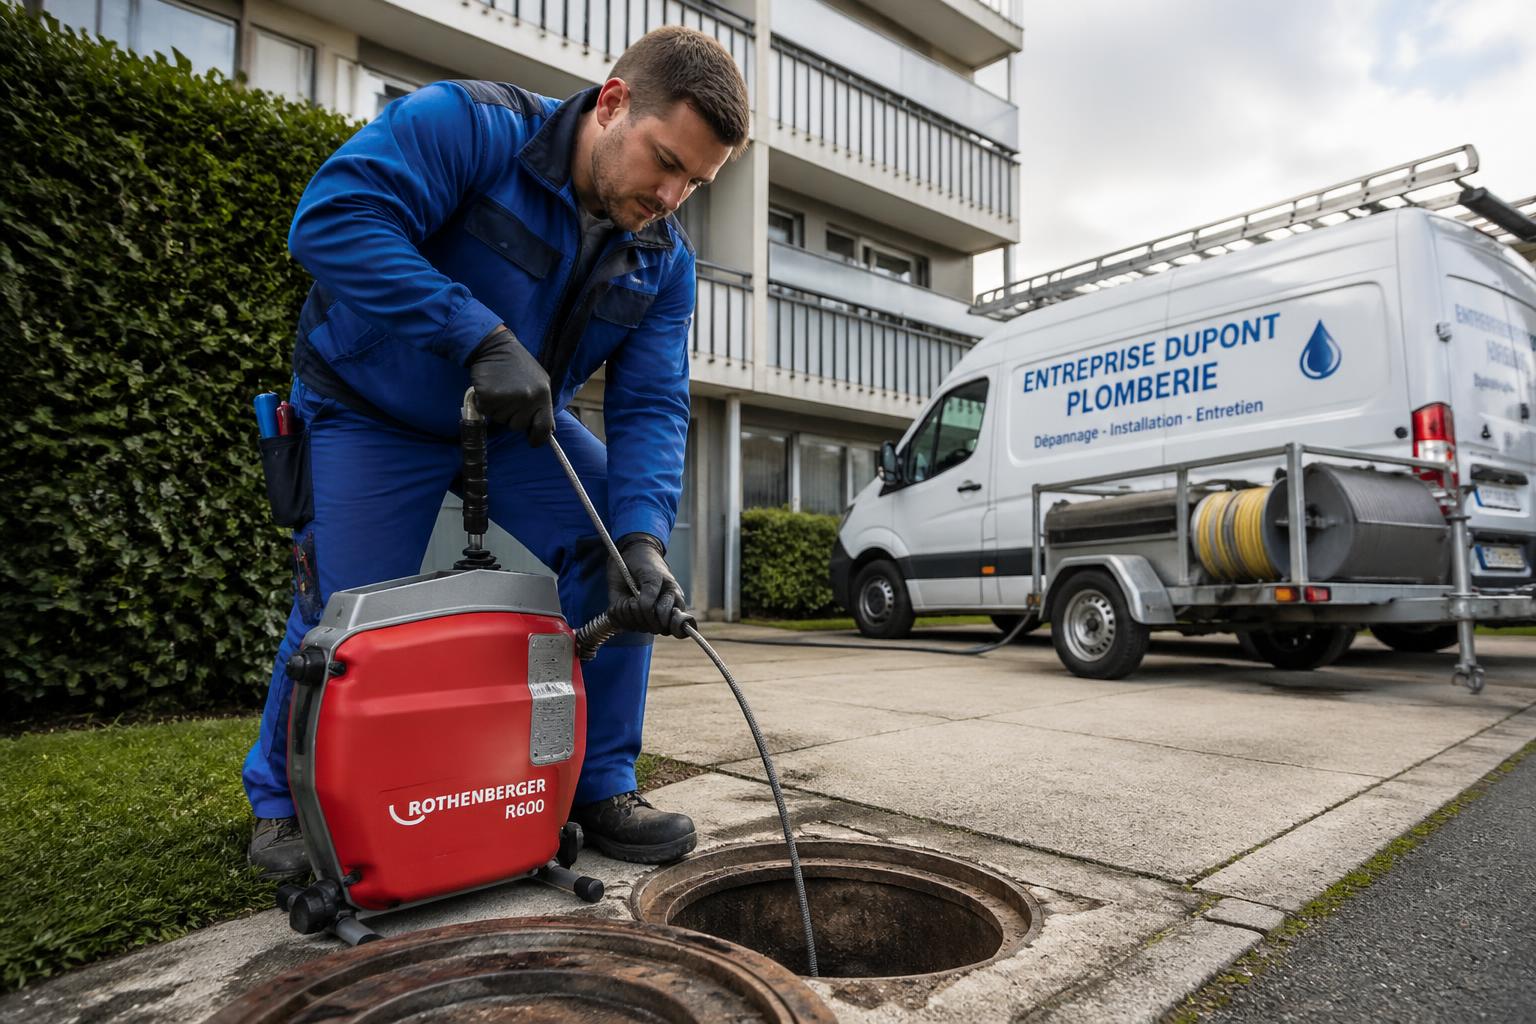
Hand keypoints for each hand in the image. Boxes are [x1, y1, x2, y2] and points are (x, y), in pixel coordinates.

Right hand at [467, 326, 553, 444]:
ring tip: (501, 389)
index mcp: (543, 394)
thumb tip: (548, 430)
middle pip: (518, 426)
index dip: (538, 438)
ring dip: (498, 409)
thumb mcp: (540, 381)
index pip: (544, 426)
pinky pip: (486, 412)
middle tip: (510, 396)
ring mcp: (509, 398)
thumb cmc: (517, 365)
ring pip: (501, 420)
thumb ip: (543, 405)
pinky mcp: (490, 397)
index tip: (533, 442)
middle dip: (513, 416)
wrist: (495, 347)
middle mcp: (528, 398)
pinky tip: (489, 389)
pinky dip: (485, 404)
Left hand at [607, 533, 694, 638]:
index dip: (665, 622)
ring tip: (629, 596)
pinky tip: (621, 601)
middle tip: (637, 598)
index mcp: (672, 602)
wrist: (628, 554)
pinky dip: (618, 613)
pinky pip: (622, 624)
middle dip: (643, 615)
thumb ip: (651, 593)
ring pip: (637, 627)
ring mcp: (642, 615)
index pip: (674, 625)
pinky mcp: (627, 615)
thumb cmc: (645, 562)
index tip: (658, 611)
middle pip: (654, 628)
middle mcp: (659, 612)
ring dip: (629, 612)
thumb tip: (649, 612)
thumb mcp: (651, 573)